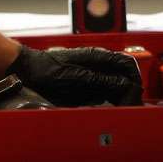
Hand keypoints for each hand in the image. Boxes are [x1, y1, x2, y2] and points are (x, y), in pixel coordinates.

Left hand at [6, 46, 141, 106]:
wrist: (28, 69)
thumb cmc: (46, 69)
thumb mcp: (74, 77)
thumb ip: (99, 80)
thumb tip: (122, 84)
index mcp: (97, 55)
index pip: (126, 64)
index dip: (134, 80)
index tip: (134, 95)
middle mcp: (97, 60)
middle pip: (124, 72)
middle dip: (130, 88)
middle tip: (129, 104)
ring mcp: (92, 67)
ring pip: (116, 79)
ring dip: (121, 92)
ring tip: (119, 106)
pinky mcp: (86, 77)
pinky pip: (104, 85)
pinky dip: (110, 95)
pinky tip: (106, 104)